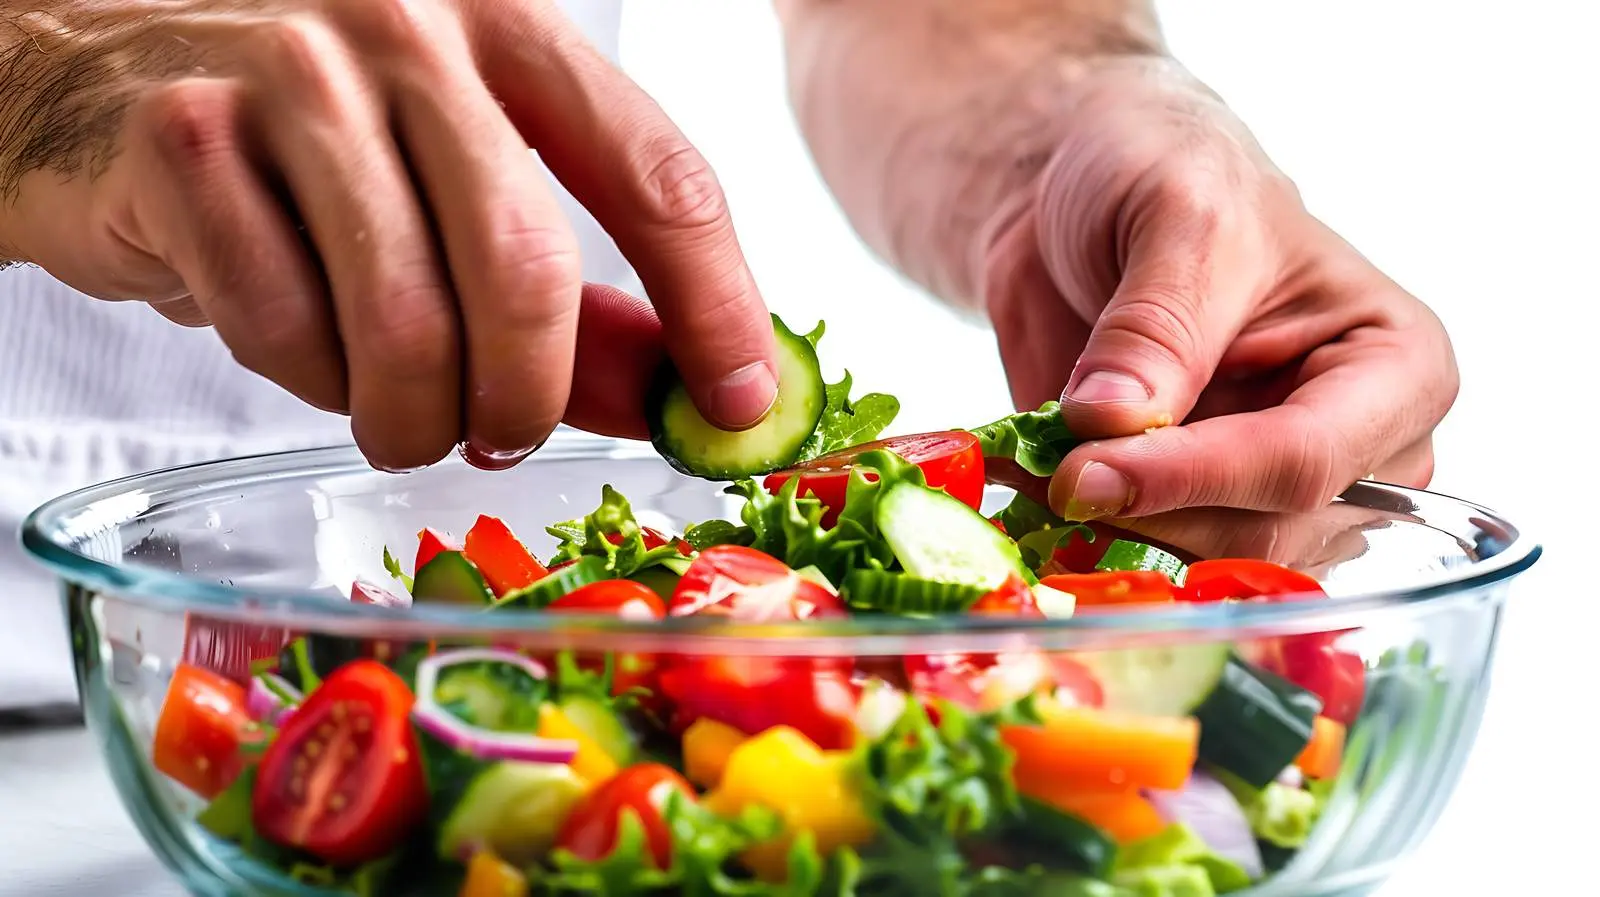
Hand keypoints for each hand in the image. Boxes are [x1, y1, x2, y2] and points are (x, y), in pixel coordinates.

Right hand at [0, 0, 776, 471]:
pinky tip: (300, 348)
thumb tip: (678, 396)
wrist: (96, 77)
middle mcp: (411, 28)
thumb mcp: (466, 192)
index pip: (660, 176)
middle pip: (528, 272)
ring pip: (405, 321)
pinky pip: (284, 328)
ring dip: (413, 414)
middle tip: (504, 430)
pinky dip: (306, 381)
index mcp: (511, 27)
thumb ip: (579, 296)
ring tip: (400, 412)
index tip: (738, 404)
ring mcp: (291, 74)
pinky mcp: (185, 139)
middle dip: (527, 398)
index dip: (714, 308)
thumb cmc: (309, 146)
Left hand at [981, 59, 1457, 519]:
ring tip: (1037, 464)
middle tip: (1055, 472)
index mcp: (1393, 367)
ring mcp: (1265, 488)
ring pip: (1203, 562)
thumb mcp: (1176, 214)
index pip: (1309, 458)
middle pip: (1262, 533)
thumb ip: (1155, 325)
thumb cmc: (1167, 171)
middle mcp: (1351, 449)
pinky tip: (1029, 486)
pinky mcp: (1188, 509)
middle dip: (1150, 511)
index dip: (1198, 477)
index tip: (1090, 471)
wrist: (1081, 193)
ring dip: (1109, 529)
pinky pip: (1142, 556)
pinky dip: (1078, 536)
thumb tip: (1115, 424)